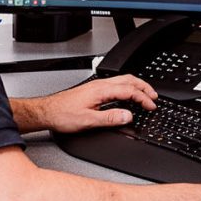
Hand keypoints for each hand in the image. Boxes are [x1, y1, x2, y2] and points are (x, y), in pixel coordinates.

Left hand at [38, 75, 156, 133]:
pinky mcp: (93, 89)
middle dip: (144, 87)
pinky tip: (127, 95)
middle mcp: (100, 85)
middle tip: (154, 97)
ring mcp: (96, 86)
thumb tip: (129, 116)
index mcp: (101, 90)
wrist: (46, 112)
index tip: (151, 106)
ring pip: (123, 80)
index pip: (129, 91)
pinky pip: (116, 84)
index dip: (143, 98)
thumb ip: (110, 118)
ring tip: (145, 94)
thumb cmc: (63, 115)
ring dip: (136, 86)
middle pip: (129, 80)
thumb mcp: (88, 121)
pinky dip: (127, 88)